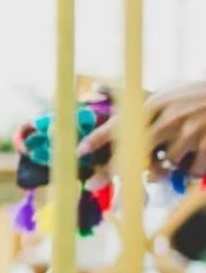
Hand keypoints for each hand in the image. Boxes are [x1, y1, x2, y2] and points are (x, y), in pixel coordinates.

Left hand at [83, 80, 205, 171]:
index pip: (120, 124)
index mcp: (154, 105)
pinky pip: (188, 171)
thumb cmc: (197, 94)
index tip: (79, 151)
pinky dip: (187, 172)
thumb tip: (98, 89)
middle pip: (132, 151)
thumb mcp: (167, 91)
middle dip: (109, 170)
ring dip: (158, 173)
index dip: (98, 139)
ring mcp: (188, 134)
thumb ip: (139, 99)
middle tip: (91, 184)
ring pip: (162, 166)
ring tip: (161, 169)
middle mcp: (167, 119)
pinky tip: (191, 163)